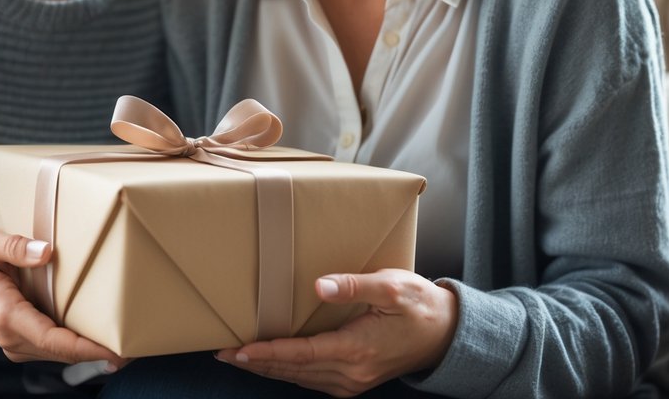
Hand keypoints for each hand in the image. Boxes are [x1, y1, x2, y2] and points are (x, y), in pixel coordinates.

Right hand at [0, 229, 125, 369]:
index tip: (117, 351)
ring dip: (92, 352)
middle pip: (62, 352)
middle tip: (139, 347)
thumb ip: (15, 247)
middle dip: (100, 353)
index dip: (87, 349)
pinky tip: (103, 339)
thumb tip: (46, 251)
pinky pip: (54, 347)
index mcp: (5, 314)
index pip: (54, 339)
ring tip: (129, 344)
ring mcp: (14, 342)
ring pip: (60, 353)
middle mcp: (10, 336)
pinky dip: (78, 346)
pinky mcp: (20, 340)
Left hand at [216, 269, 457, 396]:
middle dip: (256, 362)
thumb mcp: (392, 288)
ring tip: (237, 356)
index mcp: (357, 350)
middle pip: (294, 370)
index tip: (239, 348)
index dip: (268, 351)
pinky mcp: (353, 381)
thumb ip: (355, 286)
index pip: (301, 354)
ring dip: (268, 368)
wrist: (446, 334)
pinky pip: (312, 378)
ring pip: (300, 377)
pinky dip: (287, 370)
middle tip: (221, 351)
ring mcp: (352, 381)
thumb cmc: (420, 306)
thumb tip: (319, 286)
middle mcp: (351, 373)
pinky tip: (272, 361)